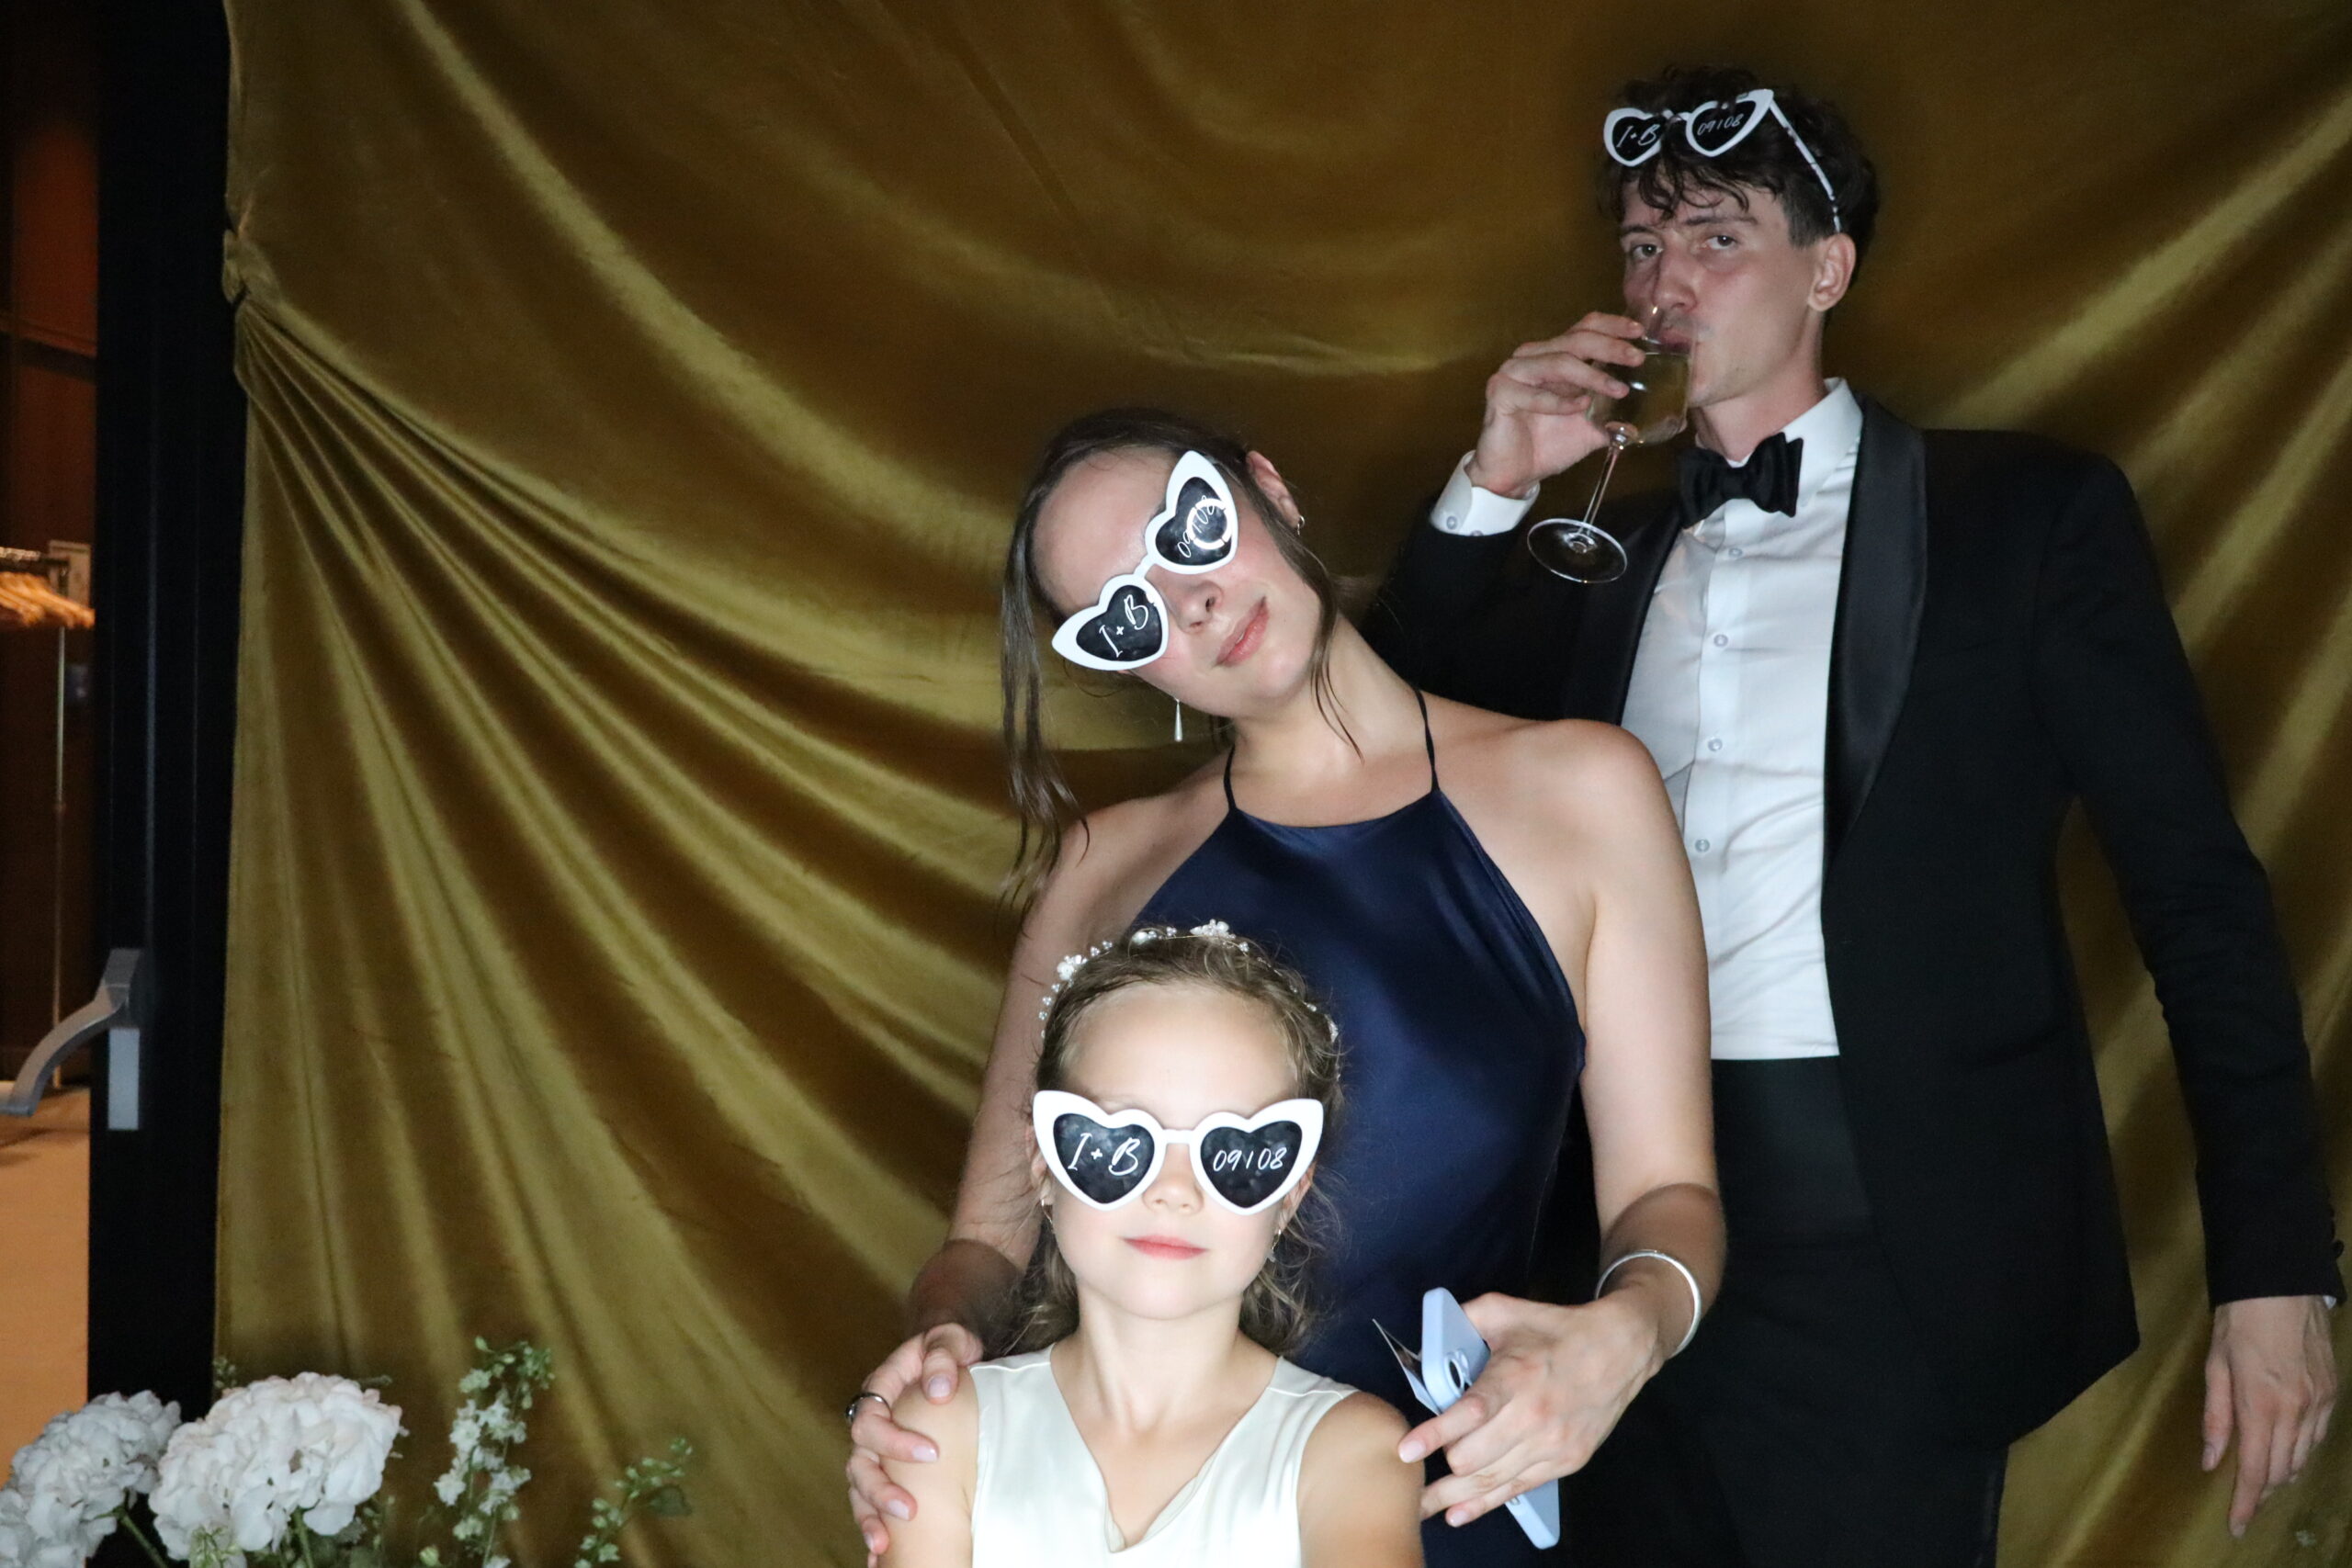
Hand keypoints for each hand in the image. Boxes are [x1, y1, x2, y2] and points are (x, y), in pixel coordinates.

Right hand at [845, 1321, 985, 1562]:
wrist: (950, 1364)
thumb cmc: (948, 1353)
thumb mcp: (949, 1341)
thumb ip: (943, 1355)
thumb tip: (939, 1392)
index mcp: (880, 1390)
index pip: (873, 1419)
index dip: (895, 1441)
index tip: (933, 1454)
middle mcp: (871, 1424)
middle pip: (859, 1462)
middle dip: (880, 1490)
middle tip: (910, 1509)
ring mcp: (874, 1450)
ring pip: (858, 1488)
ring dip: (869, 1516)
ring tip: (883, 1543)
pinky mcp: (885, 1471)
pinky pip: (868, 1503)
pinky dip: (871, 1528)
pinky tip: (878, 1555)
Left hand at [1397, 1291, 1663, 1527]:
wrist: (1619, 1351)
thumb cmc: (1557, 1330)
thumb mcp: (1506, 1311)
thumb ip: (1463, 1319)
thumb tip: (1429, 1336)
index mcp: (1516, 1376)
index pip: (1471, 1412)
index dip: (1436, 1434)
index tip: (1407, 1450)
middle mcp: (1533, 1416)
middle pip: (1474, 1457)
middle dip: (1442, 1460)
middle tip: (1418, 1461)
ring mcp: (1551, 1445)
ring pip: (1491, 1481)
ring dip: (1451, 1493)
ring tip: (1419, 1504)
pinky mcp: (1564, 1462)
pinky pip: (1516, 1491)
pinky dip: (1484, 1503)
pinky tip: (1457, 1511)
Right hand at [1466, 313, 1646, 501]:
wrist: (1515, 474)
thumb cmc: (1550, 444)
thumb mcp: (1592, 425)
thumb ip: (1619, 413)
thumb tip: (1664, 417)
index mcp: (1555, 355)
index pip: (1584, 328)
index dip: (1612, 326)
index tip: (1639, 332)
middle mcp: (1534, 356)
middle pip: (1576, 339)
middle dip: (1610, 347)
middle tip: (1636, 359)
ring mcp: (1514, 372)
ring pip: (1558, 362)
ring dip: (1591, 375)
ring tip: (1618, 390)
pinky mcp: (1500, 392)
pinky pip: (1534, 393)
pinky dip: (1560, 402)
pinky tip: (1579, 408)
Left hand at [2202, 1295, 2336, 1536]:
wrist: (2282, 1287)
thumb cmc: (2239, 1322)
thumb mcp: (2215, 1367)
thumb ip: (2215, 1417)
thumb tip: (2211, 1461)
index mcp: (2260, 1406)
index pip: (2255, 1470)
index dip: (2246, 1502)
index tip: (2237, 1525)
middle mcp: (2296, 1411)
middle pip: (2282, 1469)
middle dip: (2263, 1489)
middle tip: (2245, 1497)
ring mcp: (2319, 1403)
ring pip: (2303, 1457)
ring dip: (2283, 1472)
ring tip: (2265, 1478)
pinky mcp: (2333, 1393)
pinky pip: (2319, 1436)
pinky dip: (2302, 1450)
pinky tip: (2289, 1449)